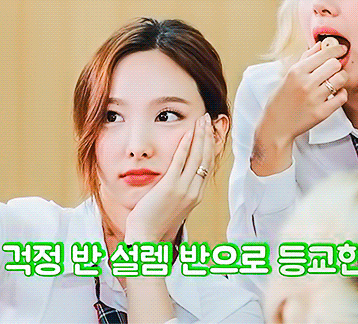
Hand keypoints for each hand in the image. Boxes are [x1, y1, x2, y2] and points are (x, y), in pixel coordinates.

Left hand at [124, 113, 213, 242]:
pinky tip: (187, 134)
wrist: (147, 239)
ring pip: (197, 157)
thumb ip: (178, 190)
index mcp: (196, 195)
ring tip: (201, 120)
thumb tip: (177, 178)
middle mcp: (194, 191)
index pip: (208, 165)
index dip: (210, 145)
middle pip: (206, 158)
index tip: (210, 131)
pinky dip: (185, 146)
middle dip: (208, 136)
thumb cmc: (155, 223)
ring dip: (200, 136)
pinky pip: (180, 163)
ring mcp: (184, 190)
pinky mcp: (170, 188)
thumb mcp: (173, 205)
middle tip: (207, 119)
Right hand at [250, 42, 347, 175]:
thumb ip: (305, 58)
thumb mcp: (288, 75)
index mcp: (296, 71)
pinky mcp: (322, 112)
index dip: (336, 49)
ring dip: (341, 79)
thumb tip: (320, 45)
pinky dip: (341, 94)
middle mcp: (306, 83)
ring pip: (340, 79)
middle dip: (337, 65)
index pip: (323, 54)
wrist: (276, 126)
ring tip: (335, 82)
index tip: (341, 49)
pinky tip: (335, 94)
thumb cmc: (281, 100)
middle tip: (335, 69)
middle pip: (335, 65)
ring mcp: (314, 98)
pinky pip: (342, 97)